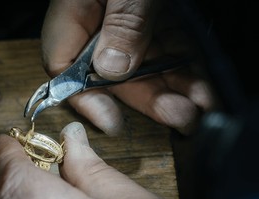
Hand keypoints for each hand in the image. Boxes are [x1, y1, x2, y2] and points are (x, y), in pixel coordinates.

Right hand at [41, 0, 215, 134]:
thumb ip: (122, 22)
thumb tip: (112, 70)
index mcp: (75, 10)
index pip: (63, 65)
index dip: (85, 97)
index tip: (113, 121)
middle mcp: (96, 22)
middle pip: (112, 74)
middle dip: (147, 98)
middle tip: (180, 117)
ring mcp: (125, 24)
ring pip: (142, 67)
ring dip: (172, 89)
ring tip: (199, 108)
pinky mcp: (151, 21)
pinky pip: (163, 51)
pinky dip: (183, 69)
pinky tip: (202, 86)